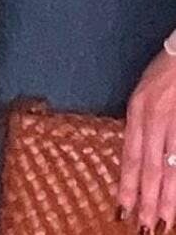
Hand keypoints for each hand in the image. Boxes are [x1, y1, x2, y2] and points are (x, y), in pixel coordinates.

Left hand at [119, 48, 175, 230]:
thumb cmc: (163, 73)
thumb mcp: (142, 94)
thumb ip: (139, 124)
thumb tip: (136, 158)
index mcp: (139, 109)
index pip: (131, 154)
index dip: (127, 182)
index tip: (123, 206)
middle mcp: (156, 118)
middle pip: (150, 166)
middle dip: (147, 198)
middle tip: (144, 225)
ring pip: (172, 167)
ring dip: (168, 196)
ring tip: (163, 221)